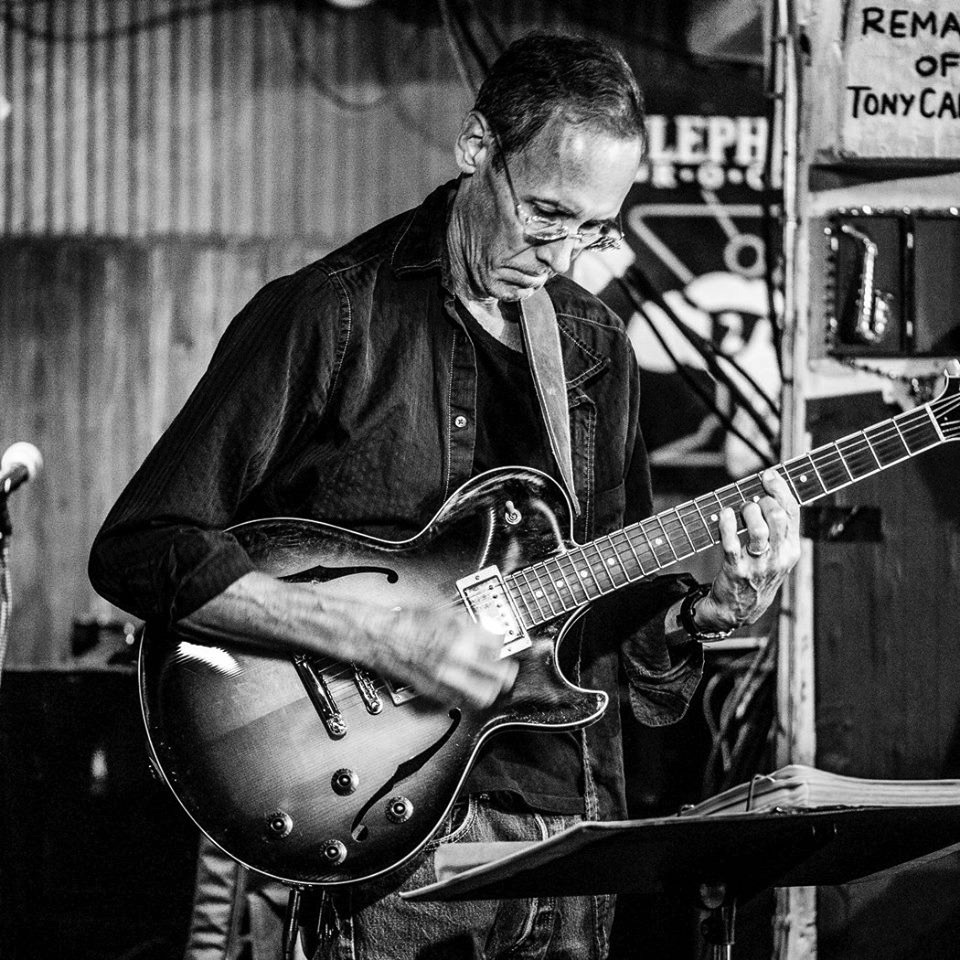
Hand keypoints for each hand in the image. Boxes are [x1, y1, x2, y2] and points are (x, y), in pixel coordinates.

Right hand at [347, 602, 517, 708]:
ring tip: (494, 684)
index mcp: (459, 634)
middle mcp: (455, 658)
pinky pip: (461, 700)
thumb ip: (469, 621)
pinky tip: (468, 688)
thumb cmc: (407, 621)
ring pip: (483, 695)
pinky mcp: (434, 691)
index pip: (498, 643)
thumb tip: (487, 628)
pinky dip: (469, 696)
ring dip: (492, 689)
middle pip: (499, 675)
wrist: (381, 637)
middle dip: (507, 671)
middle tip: (508, 668)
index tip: (502, 642)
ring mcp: (446, 678)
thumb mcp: (443, 609)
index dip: (503, 642)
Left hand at [695, 468, 800, 630]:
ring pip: (758, 529)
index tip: (768, 474)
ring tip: (740, 510)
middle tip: (752, 501)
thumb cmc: (758, 572)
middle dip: (762, 500)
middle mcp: (778, 557)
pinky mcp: (736, 570)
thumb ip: (777, 527)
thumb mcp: (777, 554)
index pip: (792, 512)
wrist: (740, 609)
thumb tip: (769, 490)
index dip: (780, 489)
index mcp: (791, 549)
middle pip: (777, 517)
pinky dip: (726, 524)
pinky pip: (731, 543)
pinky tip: (724, 514)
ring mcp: (758, 565)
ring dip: (746, 512)